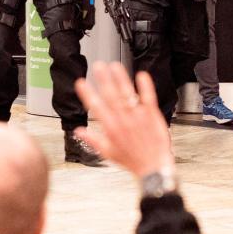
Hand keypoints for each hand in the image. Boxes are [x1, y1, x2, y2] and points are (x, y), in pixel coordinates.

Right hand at [73, 62, 172, 177]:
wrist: (153, 168)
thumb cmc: (131, 160)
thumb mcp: (107, 153)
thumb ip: (92, 139)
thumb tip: (79, 132)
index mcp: (111, 128)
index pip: (96, 107)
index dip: (87, 94)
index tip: (81, 82)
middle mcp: (123, 120)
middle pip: (111, 96)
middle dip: (103, 79)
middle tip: (98, 66)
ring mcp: (138, 117)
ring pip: (127, 94)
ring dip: (121, 79)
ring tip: (115, 66)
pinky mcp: (152, 116)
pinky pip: (148, 98)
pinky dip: (145, 87)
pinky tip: (142, 76)